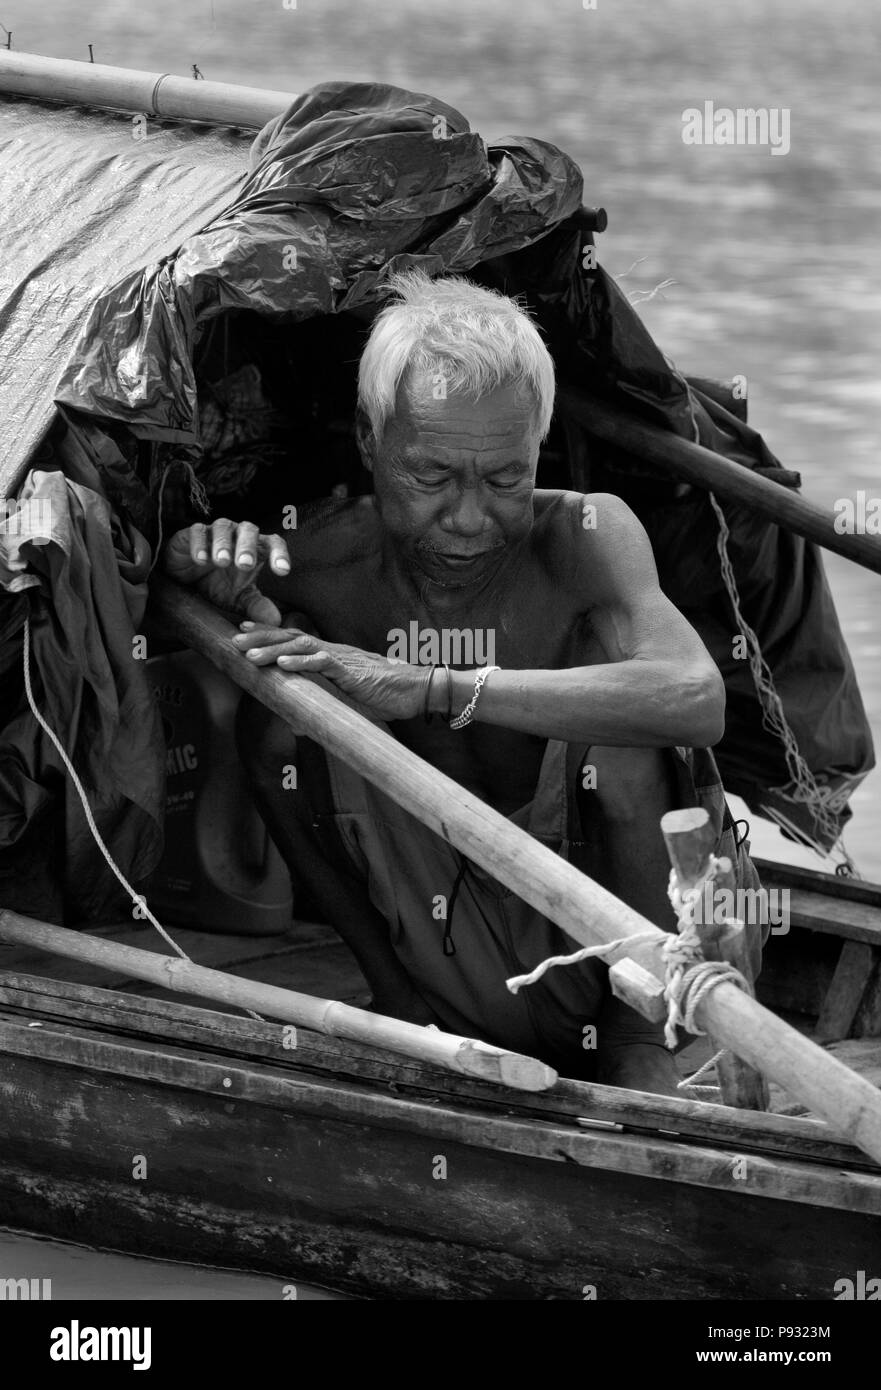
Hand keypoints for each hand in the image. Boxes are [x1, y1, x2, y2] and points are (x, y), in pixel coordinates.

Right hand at [161, 519, 290, 625]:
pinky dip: (199, 544)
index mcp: (257, 547)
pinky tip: (200, 560)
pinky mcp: (194, 532)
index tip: (282, 571)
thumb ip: (257, 606)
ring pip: (223, 528)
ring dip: (223, 544)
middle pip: (249, 530)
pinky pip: (198, 532)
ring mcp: (216, 531)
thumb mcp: (239, 599)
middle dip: (248, 547)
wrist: (188, 580)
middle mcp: (239, 534)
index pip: (274, 544)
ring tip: (221, 561)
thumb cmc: (220, 583)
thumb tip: (276, 621)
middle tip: (246, 565)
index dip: (280, 554)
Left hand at [232, 624, 431, 721]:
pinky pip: (323, 662)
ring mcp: (341, 658)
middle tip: (233, 638)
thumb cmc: (385, 695)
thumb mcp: (346, 706)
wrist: (417, 689)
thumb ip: (320, 712)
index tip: (242, 629)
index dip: (267, 634)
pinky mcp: (352, 670)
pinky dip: (302, 661)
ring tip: (249, 653)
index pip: (292, 639)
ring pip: (301, 646)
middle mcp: (331, 651)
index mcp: (329, 656)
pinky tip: (283, 663)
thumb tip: (295, 727)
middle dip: (260, 636)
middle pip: (290, 636)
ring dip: (273, 649)